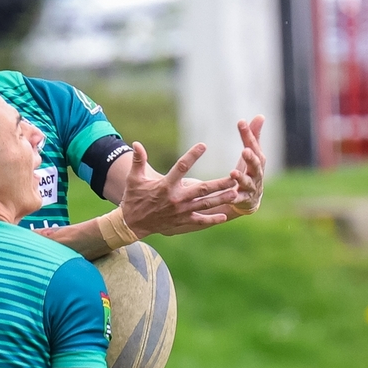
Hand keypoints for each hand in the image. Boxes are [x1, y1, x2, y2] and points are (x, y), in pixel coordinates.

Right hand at [119, 142, 239, 237]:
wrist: (132, 223)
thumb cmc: (134, 198)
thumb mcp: (134, 178)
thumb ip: (138, 160)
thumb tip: (137, 143)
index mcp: (165, 186)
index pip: (181, 167)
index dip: (192, 155)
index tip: (203, 146)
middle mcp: (176, 199)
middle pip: (202, 189)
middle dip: (219, 183)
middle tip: (234, 177)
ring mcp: (181, 211)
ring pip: (205, 204)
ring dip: (221, 199)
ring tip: (235, 193)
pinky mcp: (182, 221)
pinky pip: (200, 221)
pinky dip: (212, 219)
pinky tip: (224, 216)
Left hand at [227, 116, 265, 215]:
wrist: (250, 199)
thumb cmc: (250, 172)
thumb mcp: (252, 154)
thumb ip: (254, 136)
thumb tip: (260, 116)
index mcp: (258, 160)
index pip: (254, 145)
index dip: (248, 134)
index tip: (240, 122)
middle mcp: (257, 173)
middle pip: (256, 165)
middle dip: (251, 158)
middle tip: (245, 150)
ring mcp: (251, 187)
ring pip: (247, 182)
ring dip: (241, 178)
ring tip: (233, 173)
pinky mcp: (243, 200)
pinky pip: (238, 199)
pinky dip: (234, 197)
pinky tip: (229, 194)